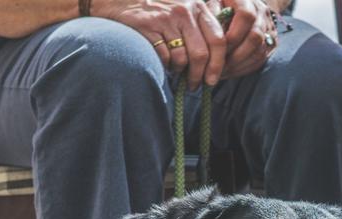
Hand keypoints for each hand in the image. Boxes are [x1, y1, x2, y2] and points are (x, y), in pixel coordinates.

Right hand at [94, 0, 227, 88]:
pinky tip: (162, 61)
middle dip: (198, 76)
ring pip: (182, 59)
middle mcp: (185, 11)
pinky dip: (165, 65)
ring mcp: (166, 18)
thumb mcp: (185, 11)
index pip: (218, 40)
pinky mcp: (149, 27)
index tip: (212, 81)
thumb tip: (217, 61)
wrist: (123, 0)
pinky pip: (164, 57)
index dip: (218, 65)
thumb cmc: (159, 11)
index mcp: (199, 7)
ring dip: (179, 71)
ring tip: (175, 69)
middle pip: (201, 54)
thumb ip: (202, 28)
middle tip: (194, 86)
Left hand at [208, 0, 276, 79]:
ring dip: (240, 64)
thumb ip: (212, 16)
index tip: (217, 49)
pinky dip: (245, 68)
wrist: (243, 6)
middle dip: (235, 55)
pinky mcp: (271, 42)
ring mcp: (269, 28)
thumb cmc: (222, 6)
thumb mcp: (214, 4)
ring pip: (259, 51)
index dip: (232, 35)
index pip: (245, 16)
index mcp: (246, 0)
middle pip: (255, 37)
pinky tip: (231, 71)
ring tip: (223, 72)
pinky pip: (261, 60)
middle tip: (218, 66)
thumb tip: (207, 37)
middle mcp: (261, 12)